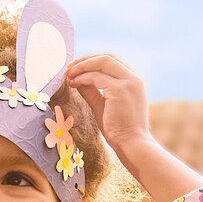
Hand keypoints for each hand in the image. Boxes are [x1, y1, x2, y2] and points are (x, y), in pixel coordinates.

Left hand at [62, 54, 202, 201]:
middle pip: (108, 57)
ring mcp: (129, 83)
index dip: (92, 61)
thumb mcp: (103, 105)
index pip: (112, 61)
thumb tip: (76, 79)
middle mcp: (134, 78)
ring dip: (82, 66)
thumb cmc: (119, 130)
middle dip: (86, 60)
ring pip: (102, 62)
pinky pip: (97, 77)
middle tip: (69, 67)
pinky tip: (74, 83)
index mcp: (133, 80)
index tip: (76, 67)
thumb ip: (92, 91)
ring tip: (68, 75)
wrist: (132, 144)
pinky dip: (83, 77)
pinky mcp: (120, 90)